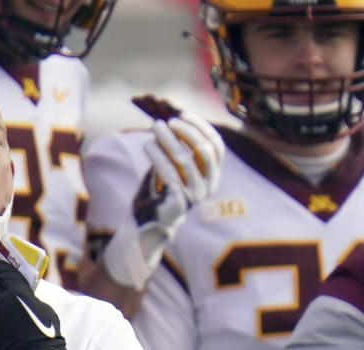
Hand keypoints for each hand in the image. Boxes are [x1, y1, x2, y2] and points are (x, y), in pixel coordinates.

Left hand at [102, 97, 223, 290]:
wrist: (148, 222)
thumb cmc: (159, 190)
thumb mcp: (172, 166)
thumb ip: (177, 146)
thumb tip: (173, 118)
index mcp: (213, 175)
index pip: (216, 145)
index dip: (202, 126)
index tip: (182, 113)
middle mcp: (210, 185)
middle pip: (205, 150)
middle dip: (186, 131)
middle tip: (167, 121)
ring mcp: (196, 195)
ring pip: (185, 159)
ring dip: (168, 139)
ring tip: (155, 127)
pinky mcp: (179, 202)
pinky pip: (169, 172)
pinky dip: (157, 155)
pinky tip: (147, 145)